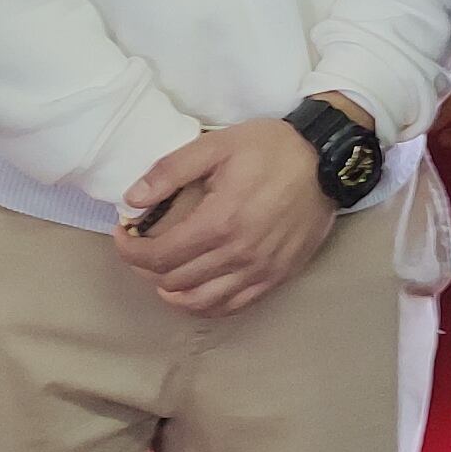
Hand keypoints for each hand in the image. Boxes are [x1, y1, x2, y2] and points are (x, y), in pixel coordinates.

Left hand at [116, 120, 334, 317]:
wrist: (327, 161)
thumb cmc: (271, 149)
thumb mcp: (216, 145)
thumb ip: (170, 171)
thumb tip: (133, 200)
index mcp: (219, 221)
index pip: (158, 255)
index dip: (130, 251)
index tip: (124, 235)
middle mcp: (238, 254)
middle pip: (174, 281)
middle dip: (146, 268)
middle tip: (141, 248)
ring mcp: (259, 270)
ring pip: (200, 302)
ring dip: (171, 292)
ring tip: (161, 273)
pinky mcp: (277, 277)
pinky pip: (233, 306)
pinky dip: (205, 305)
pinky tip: (194, 291)